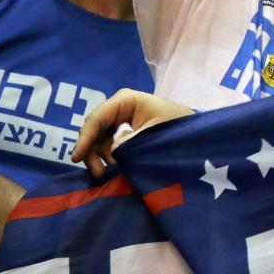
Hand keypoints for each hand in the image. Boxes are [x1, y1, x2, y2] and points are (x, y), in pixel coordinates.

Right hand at [72, 89, 194, 174]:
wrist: (198, 134)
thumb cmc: (178, 128)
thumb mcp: (154, 136)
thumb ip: (129, 144)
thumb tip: (111, 152)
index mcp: (125, 100)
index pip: (97, 119)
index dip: (85, 139)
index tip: (76, 158)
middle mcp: (119, 106)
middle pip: (94, 128)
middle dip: (91, 151)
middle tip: (97, 173)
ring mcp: (122, 118)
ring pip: (100, 137)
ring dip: (99, 156)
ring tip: (107, 173)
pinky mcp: (126, 130)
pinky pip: (109, 142)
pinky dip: (108, 156)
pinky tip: (113, 168)